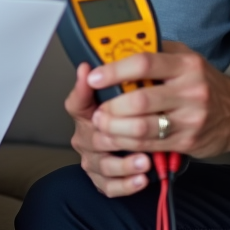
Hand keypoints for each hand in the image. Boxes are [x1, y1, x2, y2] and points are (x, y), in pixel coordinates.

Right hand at [65, 61, 154, 196]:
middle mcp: (87, 133)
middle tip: (137, 129)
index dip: (82, 88)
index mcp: (89, 109)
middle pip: (93, 134)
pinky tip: (142, 179)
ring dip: (124, 162)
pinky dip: (126, 184)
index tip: (91, 76)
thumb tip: (130, 44)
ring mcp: (94, 157)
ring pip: (102, 162)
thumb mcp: (138, 85)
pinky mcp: (103, 178)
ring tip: (145, 160)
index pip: (77, 99)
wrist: (152, 137)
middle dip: (115, 133)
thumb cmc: (139, 110)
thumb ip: (132, 71)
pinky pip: (109, 185)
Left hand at [91, 40, 229, 158]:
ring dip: (115, 128)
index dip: (114, 70)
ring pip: (143, 126)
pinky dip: (129, 143)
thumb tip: (120, 47)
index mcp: (186, 64)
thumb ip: (156, 52)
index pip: (144, 63)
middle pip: (140, 99)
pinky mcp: (187, 141)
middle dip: (111, 106)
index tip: (94, 76)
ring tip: (102, 124)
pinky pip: (151, 144)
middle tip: (97, 109)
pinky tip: (119, 139)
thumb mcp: (186, 58)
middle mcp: (190, 90)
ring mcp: (190, 118)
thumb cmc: (206, 83)